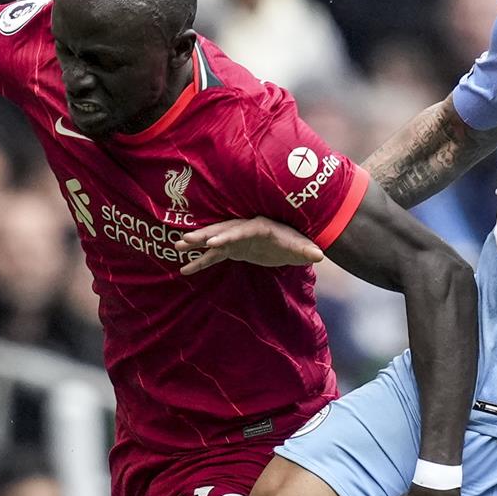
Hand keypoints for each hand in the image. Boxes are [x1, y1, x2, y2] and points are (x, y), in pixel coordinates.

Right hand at [177, 218, 324, 274]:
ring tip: (177, 247)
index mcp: (259, 227)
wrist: (291, 239)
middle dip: (204, 235)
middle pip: (221, 231)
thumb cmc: (297, 241)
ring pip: (213, 240)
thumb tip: (319, 255)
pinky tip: (185, 268)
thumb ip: (307, 250)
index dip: (227, 236)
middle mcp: (244, 230)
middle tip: (185, 240)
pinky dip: (200, 261)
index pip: (241, 230)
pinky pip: (213, 255)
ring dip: (196, 244)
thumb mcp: (302, 246)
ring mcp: (236, 239)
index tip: (213, 242)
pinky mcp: (232, 249)